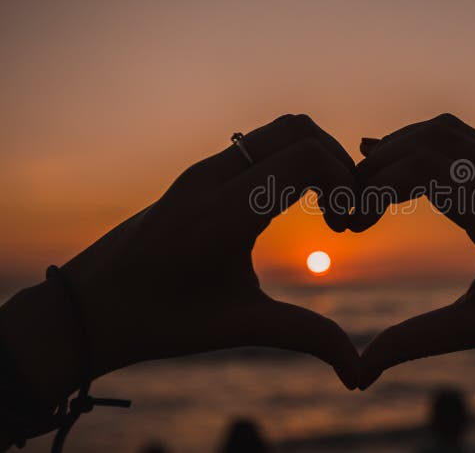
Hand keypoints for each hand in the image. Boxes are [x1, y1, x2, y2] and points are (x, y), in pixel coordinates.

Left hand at [7, 114, 360, 401]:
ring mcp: (202, 170)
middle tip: (343, 210)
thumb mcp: (239, 326)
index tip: (346, 227)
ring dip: (313, 156)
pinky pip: (257, 145)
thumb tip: (359, 374)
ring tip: (323, 205)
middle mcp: (213, 178)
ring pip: (277, 130)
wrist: (89, 306)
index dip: (344, 181)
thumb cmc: (161, 319)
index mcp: (224, 213)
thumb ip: (306, 336)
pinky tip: (292, 205)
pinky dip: (289, 160)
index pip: (305, 155)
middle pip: (297, 128)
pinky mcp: (198, 173)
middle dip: (337, 161)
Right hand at [350, 114, 474, 387]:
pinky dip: (428, 143)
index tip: (356, 222)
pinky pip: (468, 141)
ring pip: (450, 132)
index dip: (379, 184)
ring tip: (367, 175)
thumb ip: (418, 341)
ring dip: (404, 145)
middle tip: (353, 202)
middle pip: (432, 141)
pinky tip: (404, 161)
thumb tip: (360, 372)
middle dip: (383, 163)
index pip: (429, 169)